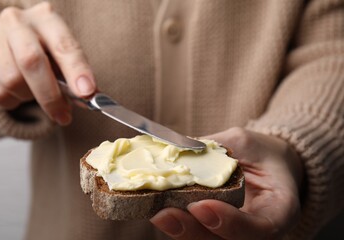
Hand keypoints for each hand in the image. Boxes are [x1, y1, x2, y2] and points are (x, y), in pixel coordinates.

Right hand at [0, 2, 95, 124]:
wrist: (11, 42)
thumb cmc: (45, 51)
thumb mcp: (64, 55)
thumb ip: (75, 74)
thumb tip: (89, 97)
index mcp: (46, 18)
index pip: (63, 45)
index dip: (76, 70)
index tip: (87, 92)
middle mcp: (17, 22)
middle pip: (31, 61)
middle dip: (50, 95)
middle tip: (63, 116)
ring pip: (12, 80)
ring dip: (30, 97)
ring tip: (38, 93)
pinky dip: (14, 101)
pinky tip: (21, 92)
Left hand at [151, 127, 303, 239]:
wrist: (265, 164)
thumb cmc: (260, 151)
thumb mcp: (244, 141)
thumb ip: (218, 148)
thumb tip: (179, 149)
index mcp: (279, 210)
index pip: (261, 228)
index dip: (231, 223)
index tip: (201, 206)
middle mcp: (258, 230)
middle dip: (193, 230)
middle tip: (165, 214)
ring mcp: (236, 232)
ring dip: (180, 230)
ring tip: (156, 213)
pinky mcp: (216, 228)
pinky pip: (197, 230)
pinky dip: (177, 223)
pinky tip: (157, 209)